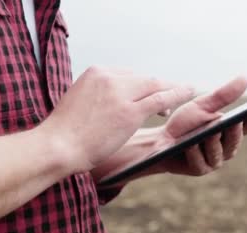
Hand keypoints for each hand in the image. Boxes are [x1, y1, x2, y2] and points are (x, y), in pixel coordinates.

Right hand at [40, 66, 194, 172]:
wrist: (58, 146)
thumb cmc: (64, 133)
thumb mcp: (78, 102)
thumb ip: (97, 98)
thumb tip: (109, 105)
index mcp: (95, 72)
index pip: (126, 74)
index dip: (141, 84)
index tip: (150, 91)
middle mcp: (109, 77)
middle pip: (143, 78)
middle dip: (159, 86)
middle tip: (173, 92)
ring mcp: (120, 93)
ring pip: (154, 86)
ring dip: (172, 89)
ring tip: (186, 92)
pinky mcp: (130, 112)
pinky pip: (160, 99)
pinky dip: (176, 95)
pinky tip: (188, 95)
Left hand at [153, 77, 246, 175]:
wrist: (161, 142)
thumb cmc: (184, 124)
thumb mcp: (203, 106)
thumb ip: (224, 95)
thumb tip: (246, 77)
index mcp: (230, 132)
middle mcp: (225, 148)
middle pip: (234, 140)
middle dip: (234, 131)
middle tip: (235, 120)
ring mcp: (213, 161)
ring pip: (218, 151)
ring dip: (213, 141)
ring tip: (211, 130)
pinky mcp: (199, 169)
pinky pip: (199, 161)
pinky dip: (194, 152)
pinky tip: (190, 144)